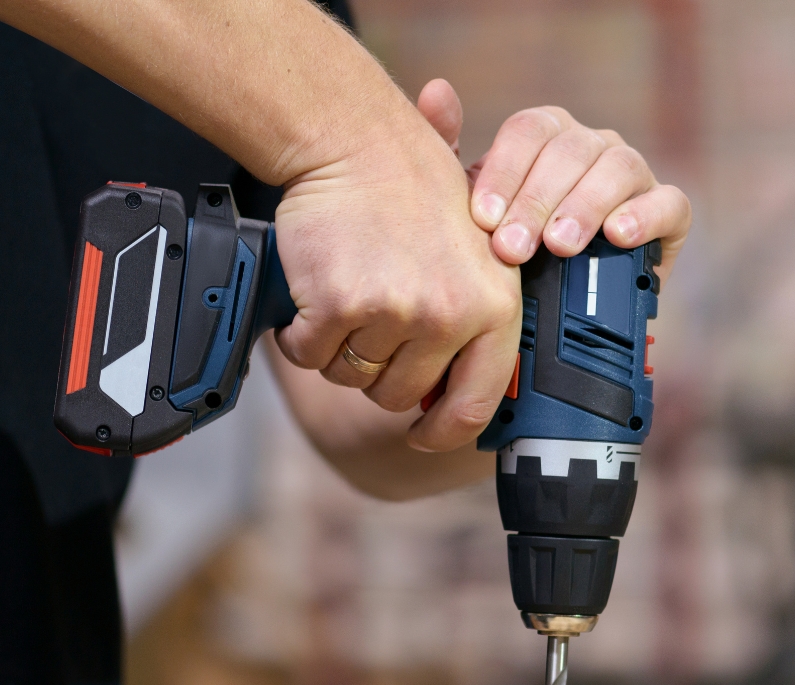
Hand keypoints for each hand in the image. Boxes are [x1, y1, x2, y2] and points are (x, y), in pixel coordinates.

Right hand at [272, 106, 521, 452]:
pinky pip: (310, 354)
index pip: (475, 404)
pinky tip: (311, 296)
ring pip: (352, 376)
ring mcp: (392, 313)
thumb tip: (452, 400)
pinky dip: (299, 334)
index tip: (423, 434)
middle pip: (399, 395)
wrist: (353, 140)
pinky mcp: (337, 306)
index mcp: (494, 307)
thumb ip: (472, 322)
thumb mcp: (474, 252)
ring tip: (344, 296)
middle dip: (376, 371)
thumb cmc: (412, 188)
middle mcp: (448, 316)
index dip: (444, 432)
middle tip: (367, 322)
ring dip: (337, 350)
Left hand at [418, 80, 690, 288]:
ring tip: (560, 245)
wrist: (556, 310)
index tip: (484, 219)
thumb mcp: (473, 211)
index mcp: (547, 136)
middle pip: (570, 150)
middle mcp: (592, 145)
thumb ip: (450, 154)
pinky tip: (618, 236)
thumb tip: (436, 89)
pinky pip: (668, 202)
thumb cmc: (511, 249)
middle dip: (537, 201)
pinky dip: (645, 216)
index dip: (506, 172)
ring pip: (618, 167)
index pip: (528, 131)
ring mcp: (634, 175)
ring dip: (585, 205)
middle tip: (512, 249)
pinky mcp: (669, 213)